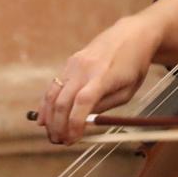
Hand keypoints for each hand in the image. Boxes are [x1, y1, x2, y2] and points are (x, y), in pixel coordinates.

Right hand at [37, 15, 160, 144]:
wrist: (131, 34)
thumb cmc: (133, 65)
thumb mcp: (127, 90)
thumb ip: (104, 106)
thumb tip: (83, 123)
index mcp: (104, 76)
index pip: (83, 102)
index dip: (74, 124)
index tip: (72, 140)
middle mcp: (85, 68)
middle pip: (63, 101)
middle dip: (58, 125)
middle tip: (59, 142)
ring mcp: (75, 64)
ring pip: (53, 93)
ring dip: (49, 117)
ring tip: (52, 134)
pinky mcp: (70, 62)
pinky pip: (54, 85)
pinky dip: (47, 103)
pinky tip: (44, 118)